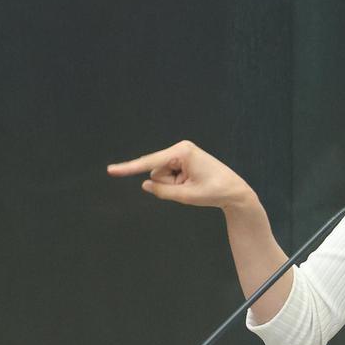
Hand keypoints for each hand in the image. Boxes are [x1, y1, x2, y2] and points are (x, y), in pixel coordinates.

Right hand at [107, 140, 257, 210]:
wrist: (234, 191)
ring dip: (174, 185)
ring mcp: (181, 153)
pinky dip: (177, 183)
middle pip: (156, 172)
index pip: (150, 163)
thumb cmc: (214, 192)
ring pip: (161, 175)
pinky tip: (193, 182)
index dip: (129, 168)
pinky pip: (169, 175)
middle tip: (192, 187)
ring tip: (194, 184)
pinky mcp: (182, 159)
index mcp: (182, 152)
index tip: (110, 171)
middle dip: (169, 184)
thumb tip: (145, 184)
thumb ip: (162, 191)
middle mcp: (180, 148)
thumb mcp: (186, 196)